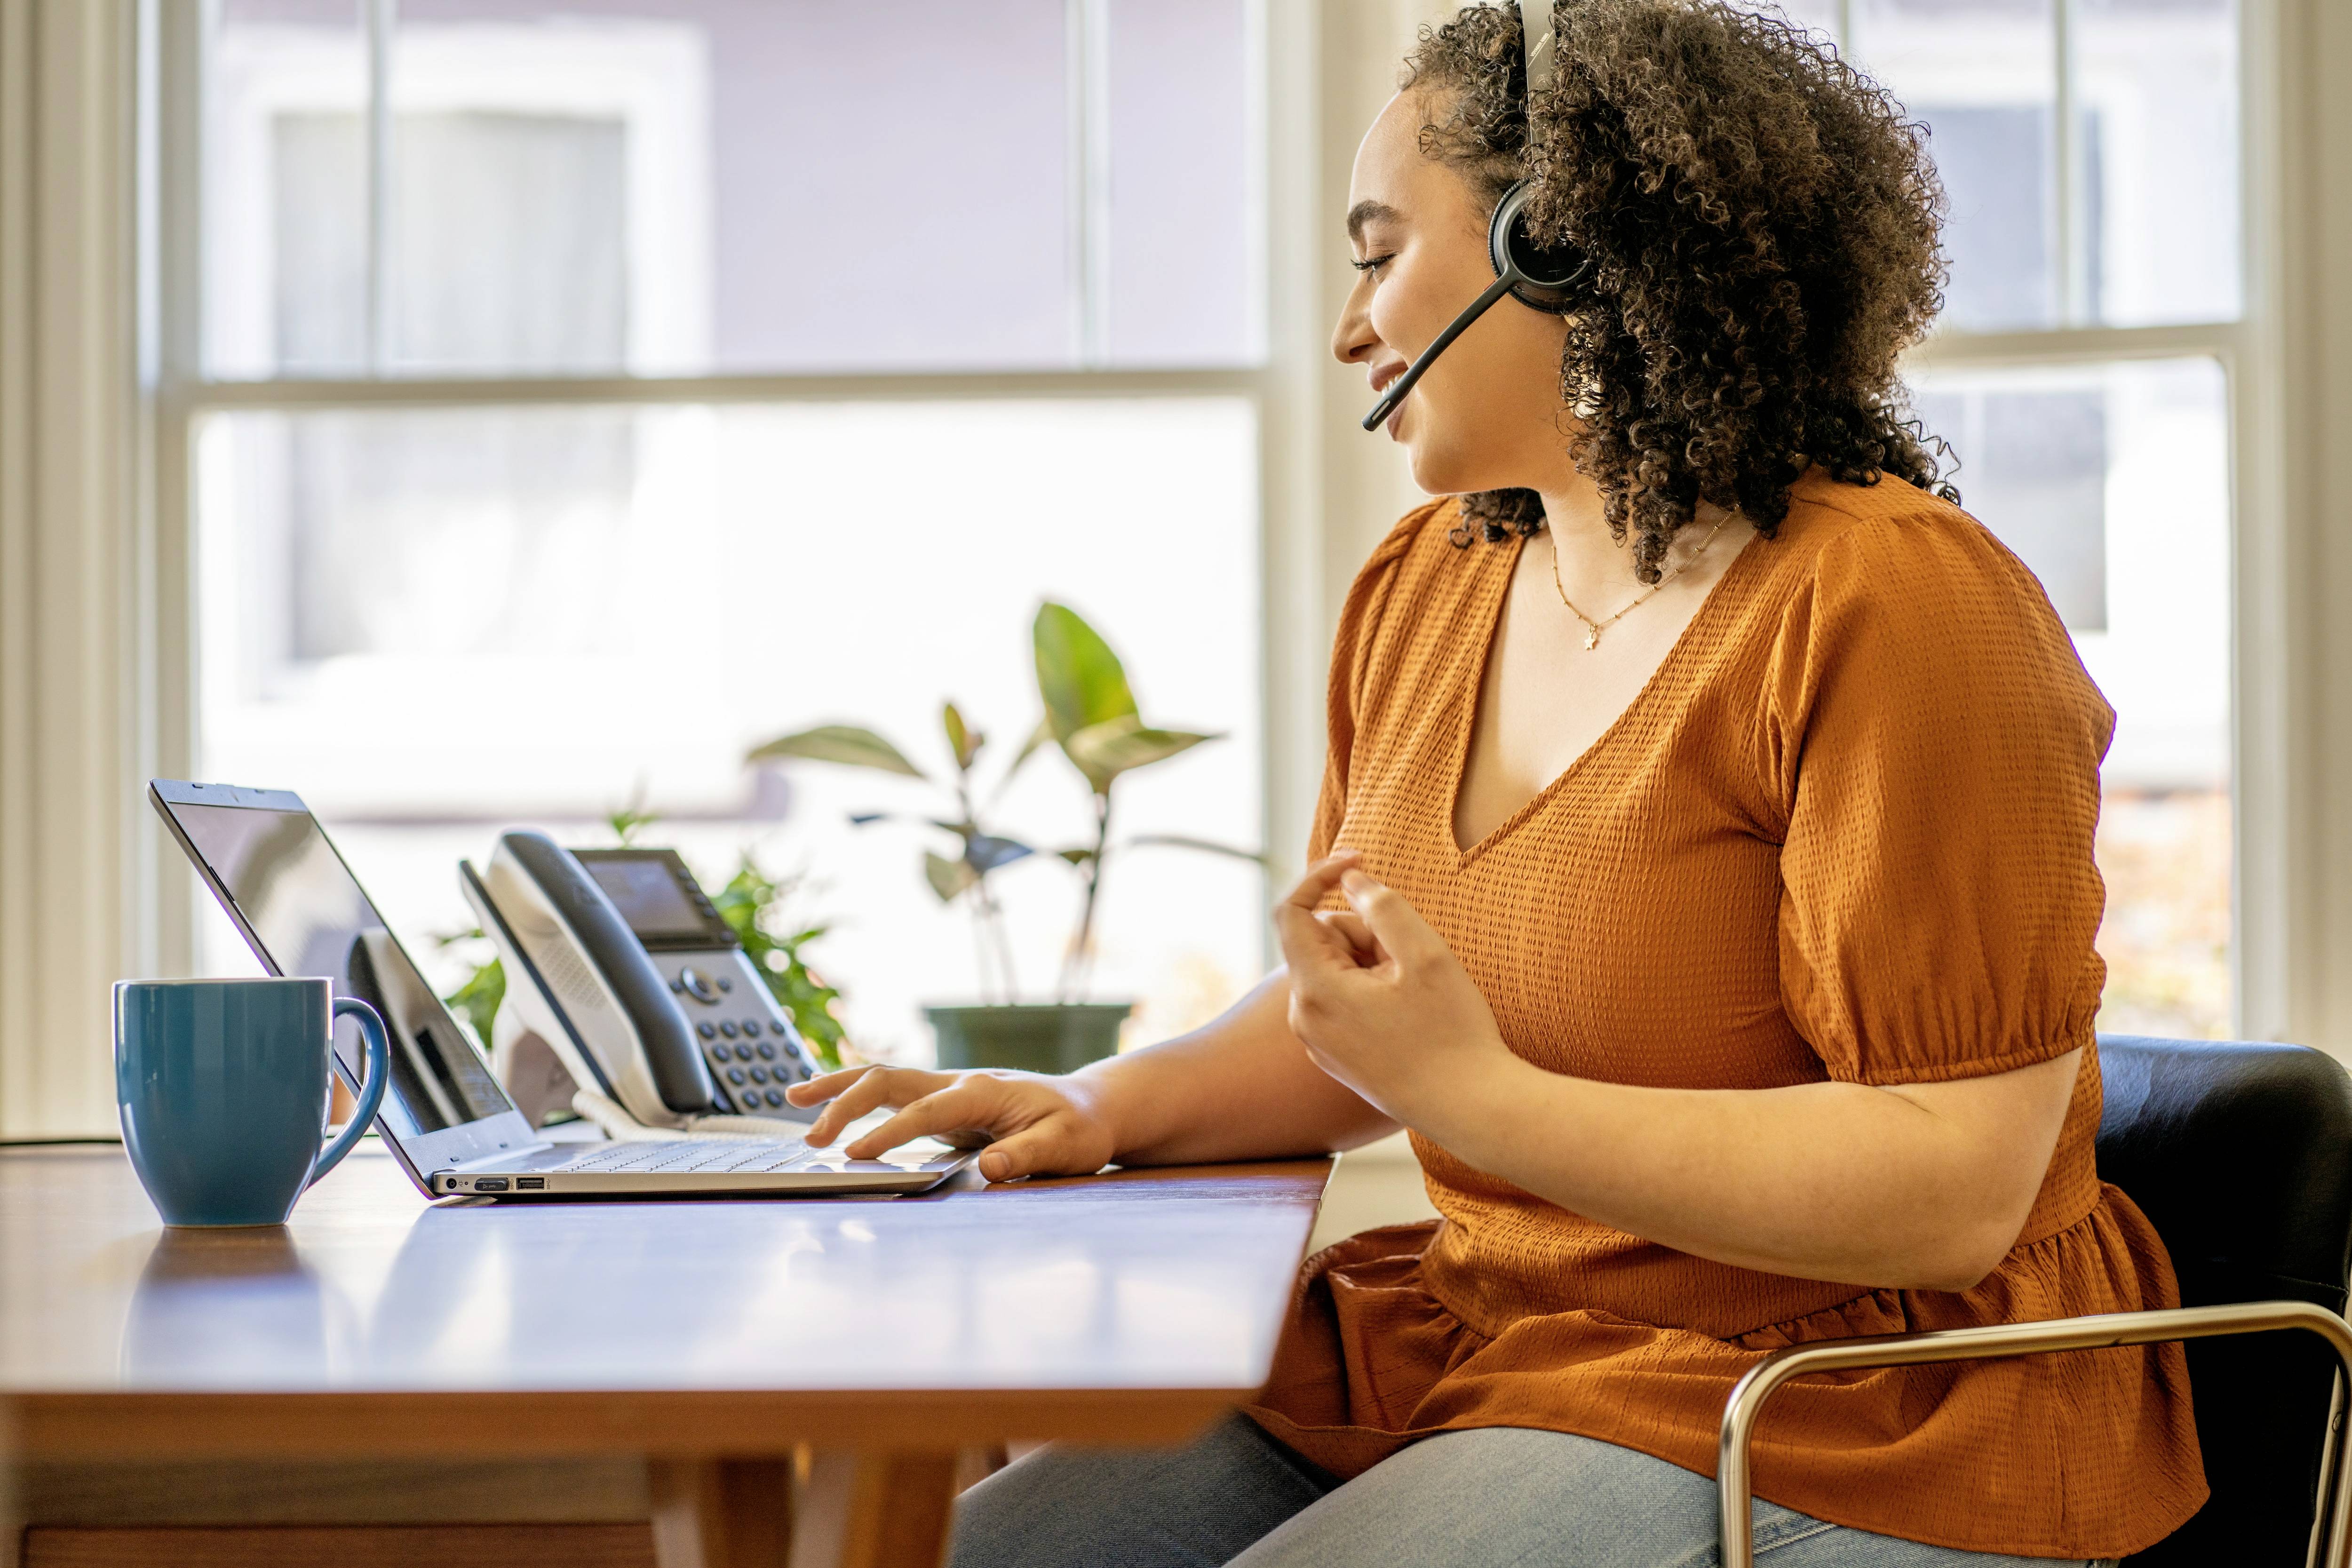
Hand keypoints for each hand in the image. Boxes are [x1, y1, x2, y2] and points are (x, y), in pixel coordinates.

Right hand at [785, 1065, 1118, 1181]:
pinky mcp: (943, 1105)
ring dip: (839, 1087)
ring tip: (793, 1098)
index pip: (923, 1111)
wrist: (1091, 1107)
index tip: (852, 1156)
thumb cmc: (1079, 1128)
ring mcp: (947, 1091)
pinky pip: (891, 1095)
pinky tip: (830, 1108)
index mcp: (982, 1091)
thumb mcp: (1066, 1146)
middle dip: (844, 1102)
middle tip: (810, 1137)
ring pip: (883, 1079)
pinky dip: (856, 1097)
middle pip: (888, 1080)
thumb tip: (990, 1171)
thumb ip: (1027, 1156)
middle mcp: (958, 1083)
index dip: (887, 1133)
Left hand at [1271, 853, 1519, 1131]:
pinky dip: (1371, 991)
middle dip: (1363, 932)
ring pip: (1335, 972)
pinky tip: (1410, 1015)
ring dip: (1371, 963)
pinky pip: (1343, 1002)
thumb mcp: (1424, 954)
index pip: (1292, 911)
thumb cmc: (1452, 1032)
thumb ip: (1382, 905)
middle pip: (1320, 941)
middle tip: (1410, 956)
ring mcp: (1319, 1043)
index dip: (1321, 876)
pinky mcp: (1337, 1058)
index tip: (1362, 860)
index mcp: (1316, 990)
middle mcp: (1305, 1019)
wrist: (1472, 1109)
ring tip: (1414, 991)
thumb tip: (1350, 881)